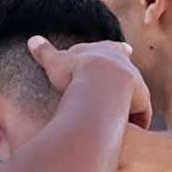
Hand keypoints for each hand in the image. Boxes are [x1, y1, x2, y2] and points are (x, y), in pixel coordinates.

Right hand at [29, 36, 150, 126]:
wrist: (98, 81)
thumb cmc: (75, 70)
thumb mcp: (56, 61)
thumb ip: (45, 52)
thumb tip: (31, 40)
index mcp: (108, 52)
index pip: (114, 49)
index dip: (116, 50)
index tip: (125, 48)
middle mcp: (126, 65)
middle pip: (130, 70)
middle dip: (128, 77)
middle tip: (128, 84)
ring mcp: (136, 83)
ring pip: (136, 94)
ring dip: (131, 103)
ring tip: (125, 117)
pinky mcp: (140, 102)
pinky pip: (140, 115)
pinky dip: (136, 122)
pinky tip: (130, 131)